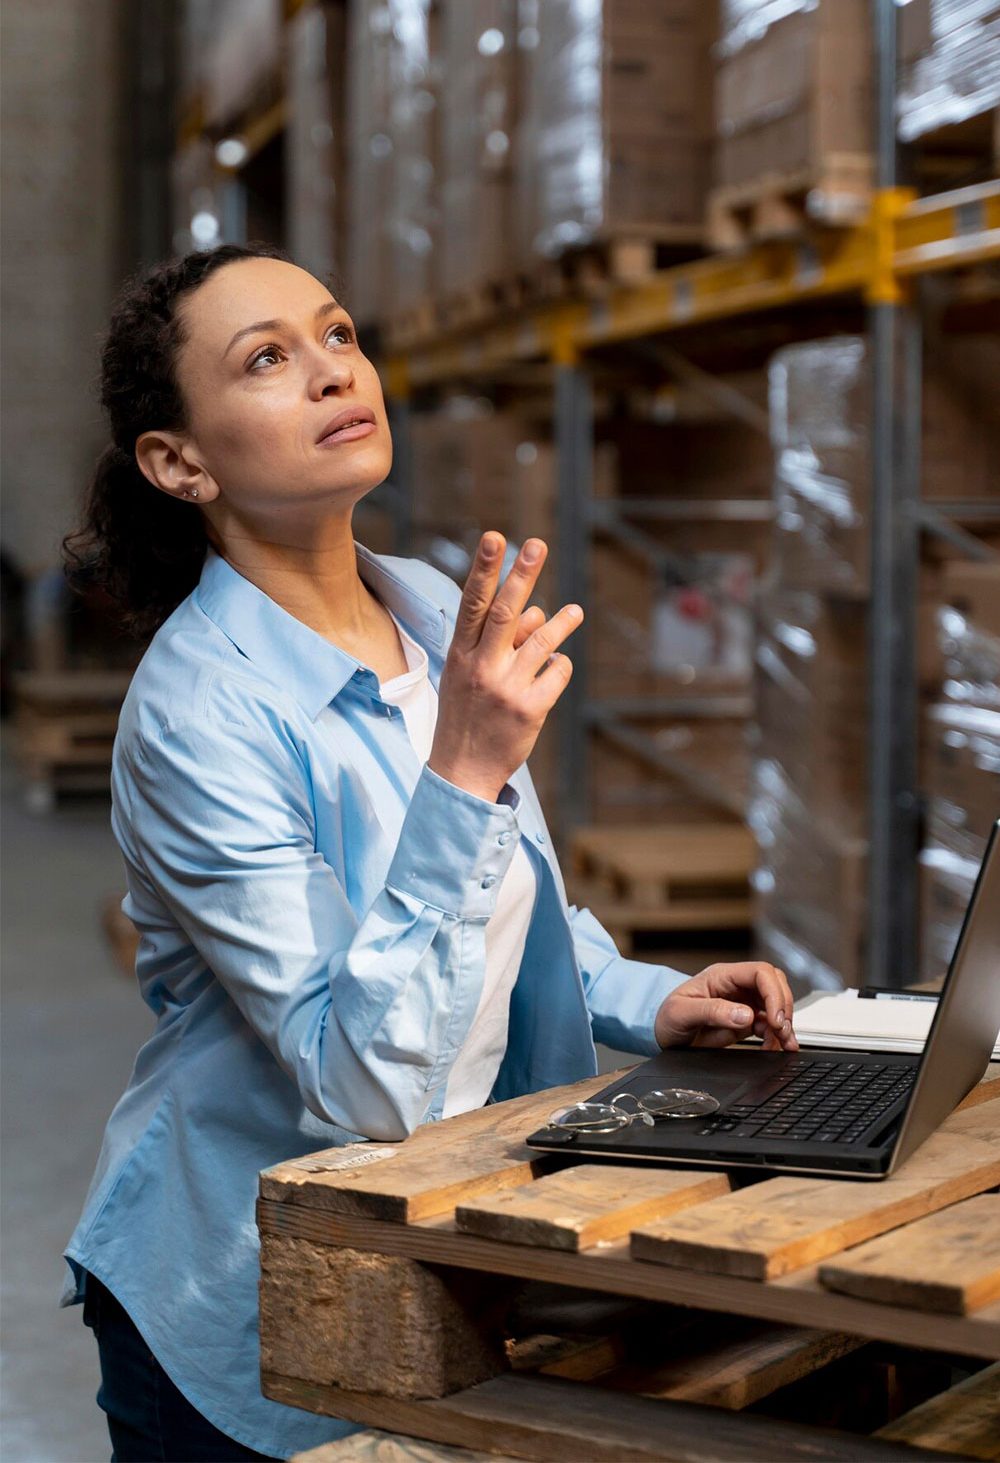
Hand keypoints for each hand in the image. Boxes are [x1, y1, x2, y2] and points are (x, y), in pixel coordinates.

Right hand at [428, 532, 582, 801]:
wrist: (462, 772)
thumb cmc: (467, 714)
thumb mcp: (468, 675)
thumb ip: (498, 642)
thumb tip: (536, 611)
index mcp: (461, 655)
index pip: (473, 603)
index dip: (484, 569)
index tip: (495, 537)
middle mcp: (482, 667)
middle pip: (506, 612)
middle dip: (522, 575)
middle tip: (538, 544)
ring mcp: (506, 688)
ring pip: (542, 641)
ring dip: (562, 623)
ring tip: (575, 612)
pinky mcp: (530, 709)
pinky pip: (557, 672)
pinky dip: (560, 666)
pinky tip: (555, 670)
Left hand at [654, 962, 796, 1051]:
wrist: (661, 1034)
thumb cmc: (666, 1016)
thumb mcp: (682, 1012)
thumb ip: (713, 1011)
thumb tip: (746, 1015)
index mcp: (722, 976)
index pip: (760, 972)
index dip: (773, 992)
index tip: (775, 1018)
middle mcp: (736, 986)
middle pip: (775, 985)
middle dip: (783, 1007)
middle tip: (781, 1030)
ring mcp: (743, 1003)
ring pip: (776, 1005)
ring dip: (784, 1024)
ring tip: (784, 1043)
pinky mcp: (746, 1021)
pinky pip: (770, 1024)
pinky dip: (777, 1036)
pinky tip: (776, 1047)